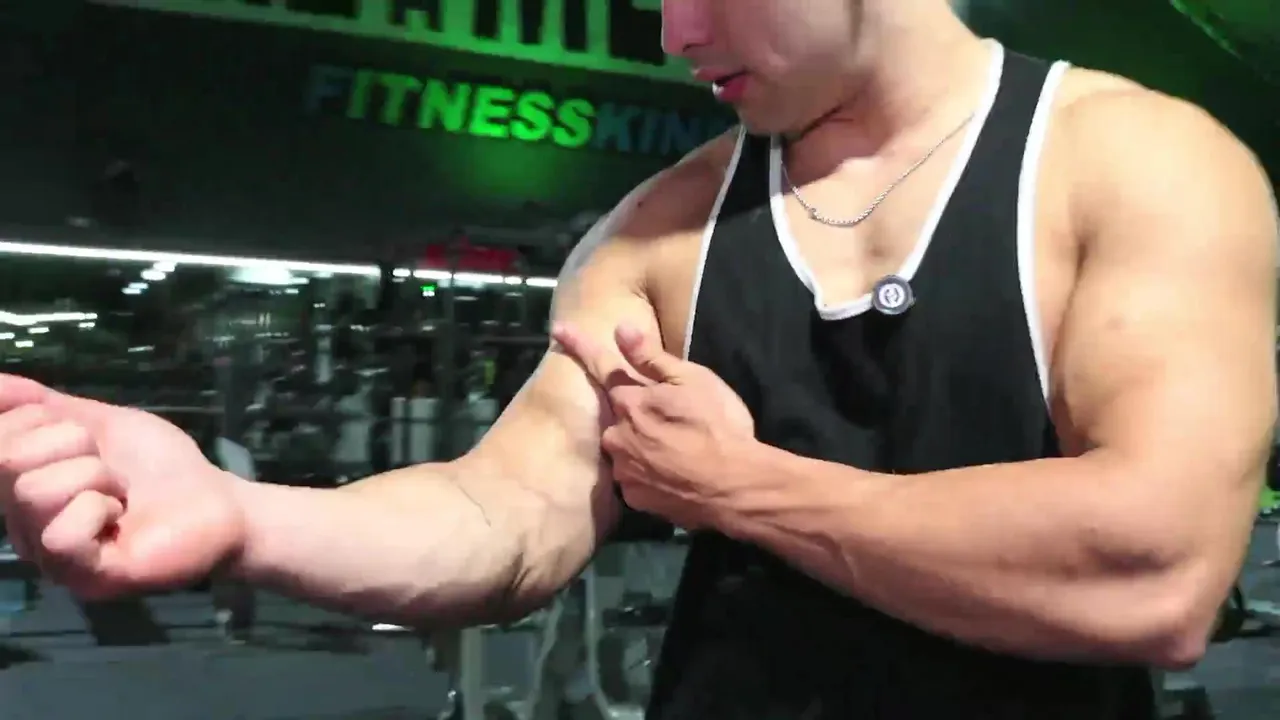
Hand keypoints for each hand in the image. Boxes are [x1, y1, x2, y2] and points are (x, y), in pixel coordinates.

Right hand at [0, 375, 244, 597]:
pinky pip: (59, 535)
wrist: (217, 501)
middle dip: (72, 444)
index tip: (87, 439)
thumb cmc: (158, 466)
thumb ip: (40, 404)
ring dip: (93, 476)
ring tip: (121, 495)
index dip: (46, 421)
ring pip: (34, 492)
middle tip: (110, 469)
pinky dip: (97, 511)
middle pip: (9, 459)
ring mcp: (49, 556)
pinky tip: (119, 520)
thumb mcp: (97, 422)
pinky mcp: (82, 576)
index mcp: (22, 488)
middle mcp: (24, 524)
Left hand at [553, 323, 754, 528]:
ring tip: (680, 452)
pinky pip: (637, 479)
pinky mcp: (636, 499)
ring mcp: (624, 471)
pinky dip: (651, 475)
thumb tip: (619, 328)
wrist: (735, 487)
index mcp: (630, 402)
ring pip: (626, 450)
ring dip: (644, 447)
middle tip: (672, 421)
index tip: (557, 329)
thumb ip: (652, 358)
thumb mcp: (692, 381)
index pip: (601, 367)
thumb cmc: (718, 426)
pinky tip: (676, 475)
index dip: (579, 345)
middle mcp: (617, 436)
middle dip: (636, 415)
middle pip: (618, 417)